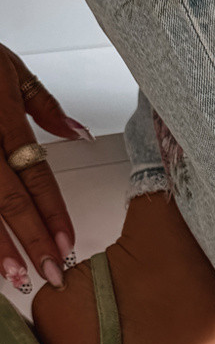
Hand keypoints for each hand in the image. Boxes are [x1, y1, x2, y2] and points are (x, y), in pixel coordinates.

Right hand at [0, 43, 91, 293]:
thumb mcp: (9, 66)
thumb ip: (43, 103)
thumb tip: (77, 133)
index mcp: (0, 115)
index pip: (34, 172)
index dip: (52, 210)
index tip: (68, 242)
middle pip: (7, 196)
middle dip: (31, 238)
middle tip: (51, 273)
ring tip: (14, 277)